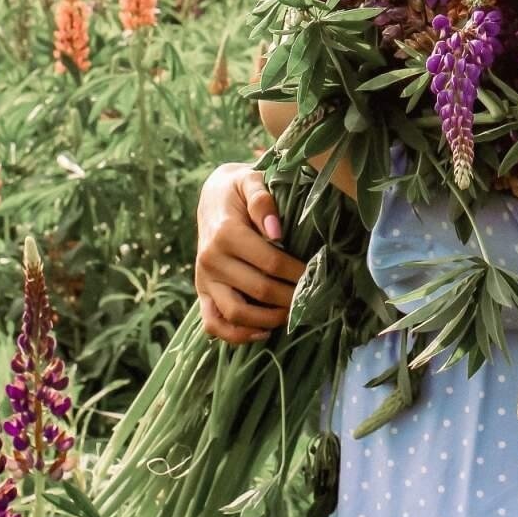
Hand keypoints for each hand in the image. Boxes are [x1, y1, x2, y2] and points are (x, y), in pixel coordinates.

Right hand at [194, 162, 306, 344]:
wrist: (211, 197)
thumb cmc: (238, 188)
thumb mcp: (250, 181)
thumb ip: (262, 201)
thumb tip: (276, 232)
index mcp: (226, 233)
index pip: (270, 262)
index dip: (296, 272)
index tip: (316, 273)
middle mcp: (211, 260)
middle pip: (258, 290)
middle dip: (289, 297)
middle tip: (311, 296)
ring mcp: (204, 279)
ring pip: (235, 314)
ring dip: (268, 320)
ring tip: (291, 313)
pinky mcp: (202, 292)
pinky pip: (213, 324)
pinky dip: (237, 335)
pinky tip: (262, 332)